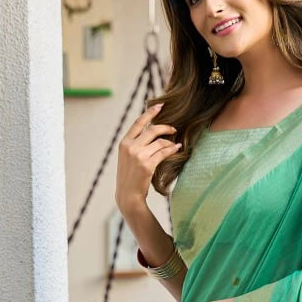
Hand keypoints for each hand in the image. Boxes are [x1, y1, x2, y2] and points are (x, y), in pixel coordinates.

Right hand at [116, 102, 180, 218]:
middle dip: (165, 127)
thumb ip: (135, 144)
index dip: (150, 112)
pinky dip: (172, 150)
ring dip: (170, 141)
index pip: (138, 122)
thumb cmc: (130, 176)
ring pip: (160, 142)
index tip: (160, 106)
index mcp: (124, 142)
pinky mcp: (147, 165)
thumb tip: (151, 132)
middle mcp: (130, 147)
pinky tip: (177, 149)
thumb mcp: (127, 157)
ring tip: (176, 143)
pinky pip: (164, 153)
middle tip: (174, 129)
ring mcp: (138, 156)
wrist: (128, 195)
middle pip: (152, 130)